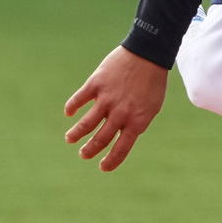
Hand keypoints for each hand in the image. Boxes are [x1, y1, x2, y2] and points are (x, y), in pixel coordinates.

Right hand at [63, 46, 167, 171]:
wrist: (147, 54)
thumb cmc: (152, 82)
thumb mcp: (152, 107)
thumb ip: (137, 121)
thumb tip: (124, 135)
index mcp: (137, 121)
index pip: (122, 148)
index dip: (111, 160)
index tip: (102, 167)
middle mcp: (121, 113)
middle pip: (101, 138)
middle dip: (90, 150)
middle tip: (83, 154)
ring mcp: (107, 98)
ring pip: (86, 123)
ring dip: (76, 134)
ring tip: (70, 140)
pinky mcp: (96, 84)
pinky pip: (79, 99)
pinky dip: (72, 107)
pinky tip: (69, 113)